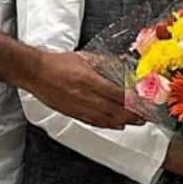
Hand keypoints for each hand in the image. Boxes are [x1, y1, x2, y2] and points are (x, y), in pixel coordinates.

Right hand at [27, 50, 143, 129]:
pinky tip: (116, 125)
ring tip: (135, 123)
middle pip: (115, 110)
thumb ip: (104, 63)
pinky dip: (108, 125)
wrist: (37, 73)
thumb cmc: (58, 63)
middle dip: (133, 115)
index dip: (133, 101)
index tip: (144, 102)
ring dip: (123, 122)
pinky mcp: (73, 113)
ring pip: (106, 119)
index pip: (118, 94)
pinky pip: (94, 122)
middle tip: (145, 117)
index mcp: (90, 80)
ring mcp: (79, 107)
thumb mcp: (85, 58)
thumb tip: (122, 65)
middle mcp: (86, 96)